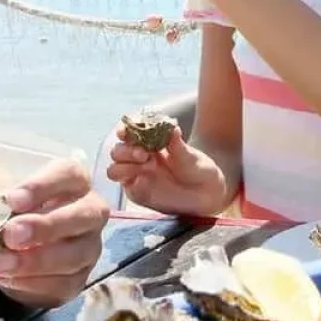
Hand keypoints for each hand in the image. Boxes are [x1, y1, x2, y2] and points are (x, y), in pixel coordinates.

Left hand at [0, 158, 108, 308]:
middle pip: (85, 215)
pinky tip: (6, 280)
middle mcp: (88, 214)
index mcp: (70, 183)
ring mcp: (85, 249)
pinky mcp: (74, 281)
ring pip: (77, 255)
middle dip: (47, 226)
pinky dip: (33, 283)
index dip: (45, 186)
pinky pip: (63, 285)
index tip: (12, 200)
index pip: (70, 174)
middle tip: (10, 235)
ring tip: (0, 264)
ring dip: (37, 260)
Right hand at [106, 123, 231, 218]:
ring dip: (125, 167)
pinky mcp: (137, 192)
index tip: (125, 132)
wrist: (206, 193)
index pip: (127, 133)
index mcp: (147, 141)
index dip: (123, 130)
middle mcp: (138, 157)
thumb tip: (172, 128)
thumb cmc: (197, 168)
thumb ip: (178, 145)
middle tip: (144, 154)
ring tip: (148, 167)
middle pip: (117, 151)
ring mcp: (136, 175)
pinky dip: (131, 183)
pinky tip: (145, 181)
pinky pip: (126, 187)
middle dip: (126, 151)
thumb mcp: (190, 156)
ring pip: (114, 169)